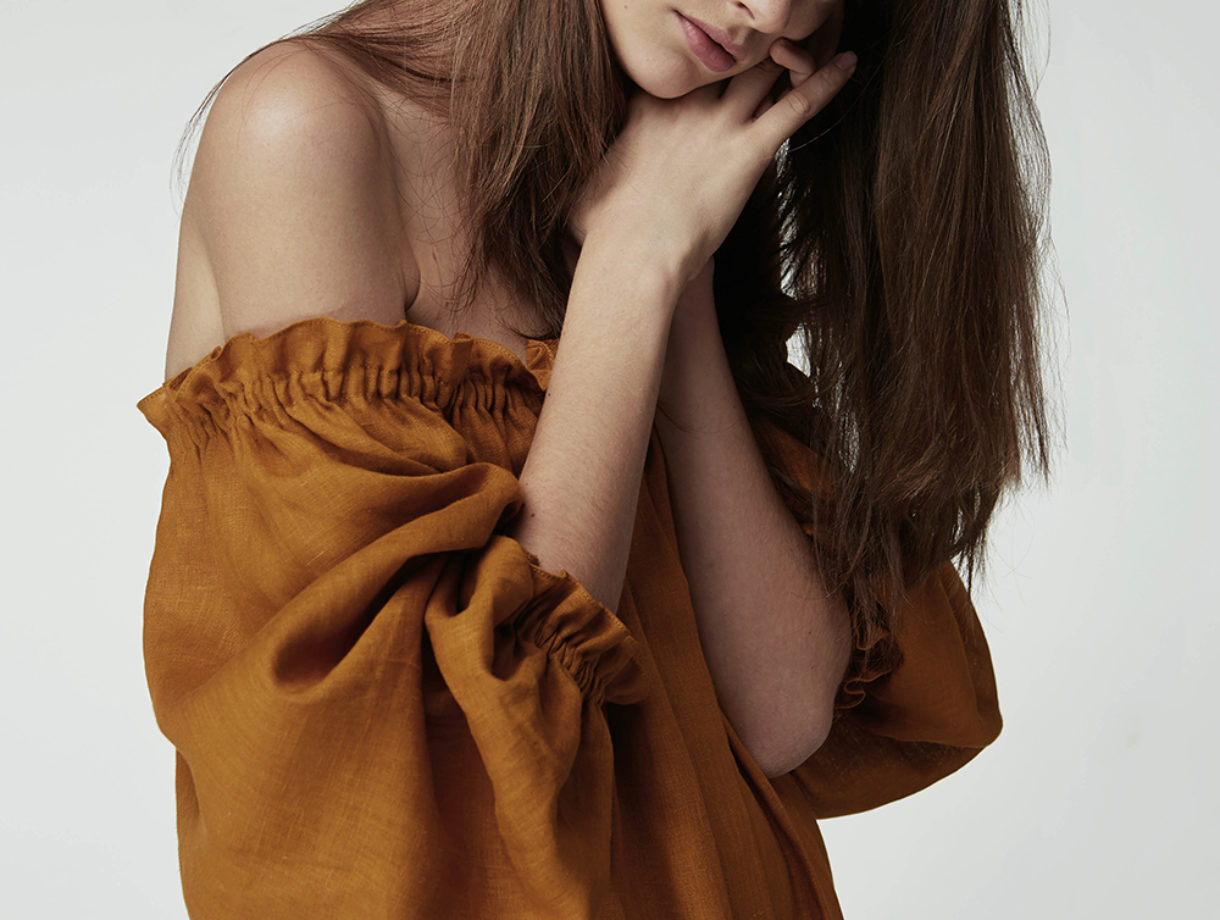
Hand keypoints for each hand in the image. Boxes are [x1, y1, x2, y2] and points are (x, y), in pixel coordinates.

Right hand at [566, 44, 856, 291]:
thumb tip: (573, 201)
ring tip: (813, 34)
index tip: (709, 53)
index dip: (696, 57)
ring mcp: (719, 126)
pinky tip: (850, 63)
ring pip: (763, 68)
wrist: (633, 255)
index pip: (677, 66)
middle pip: (723, 55)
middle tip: (766, 36)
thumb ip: (587, 186)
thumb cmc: (604, 235)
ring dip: (791, 50)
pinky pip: (796, 106)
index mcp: (644, 111)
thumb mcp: (583, 198)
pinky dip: (826, 81)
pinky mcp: (750, 152)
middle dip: (746, 42)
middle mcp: (684, 107)